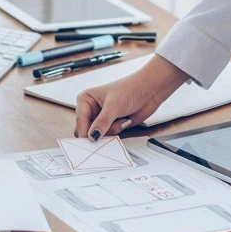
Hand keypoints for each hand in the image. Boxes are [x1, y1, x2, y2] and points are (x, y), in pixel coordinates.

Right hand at [74, 56, 190, 138]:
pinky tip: (125, 120)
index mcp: (85, 100)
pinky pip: (109, 136)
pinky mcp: (111, 124)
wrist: (150, 90)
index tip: (92, 141)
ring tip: (122, 118)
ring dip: (112, 130)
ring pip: (99, 135)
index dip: (85, 132)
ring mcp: (101, 117)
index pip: (80, 121)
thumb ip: (102, 123)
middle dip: (99, 132)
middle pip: (86, 130)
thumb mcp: (114, 106)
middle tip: (110, 128)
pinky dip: (118, 131)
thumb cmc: (130, 90)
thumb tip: (91, 137)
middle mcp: (91, 109)